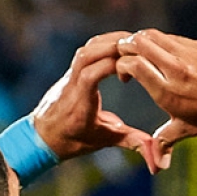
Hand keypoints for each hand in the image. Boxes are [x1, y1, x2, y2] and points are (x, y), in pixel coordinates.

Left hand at [30, 31, 162, 172]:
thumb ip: (130, 141)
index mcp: (79, 104)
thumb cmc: (72, 141)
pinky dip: (102, 45)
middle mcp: (72, 86)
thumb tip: (154, 153)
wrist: (42, 138)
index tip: (133, 67)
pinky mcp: (71, 72)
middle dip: (112, 47)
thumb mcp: (103, 141)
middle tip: (138, 47)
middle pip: (86, 55)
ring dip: (108, 42)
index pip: (91, 75)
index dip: (111, 66)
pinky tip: (118, 48)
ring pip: (85, 50)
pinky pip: (85, 52)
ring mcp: (69, 77)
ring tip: (131, 44)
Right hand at [115, 29, 196, 168]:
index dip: (121, 66)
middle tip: (126, 57)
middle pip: (138, 42)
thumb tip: (155, 168)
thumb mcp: (187, 130)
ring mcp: (187, 54)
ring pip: (153, 35)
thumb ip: (164, 142)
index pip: (132, 64)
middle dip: (125, 47)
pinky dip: (160, 42)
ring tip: (142, 53)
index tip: (125, 77)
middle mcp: (174, 69)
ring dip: (141, 40)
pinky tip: (164, 54)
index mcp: (167, 91)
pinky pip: (171, 37)